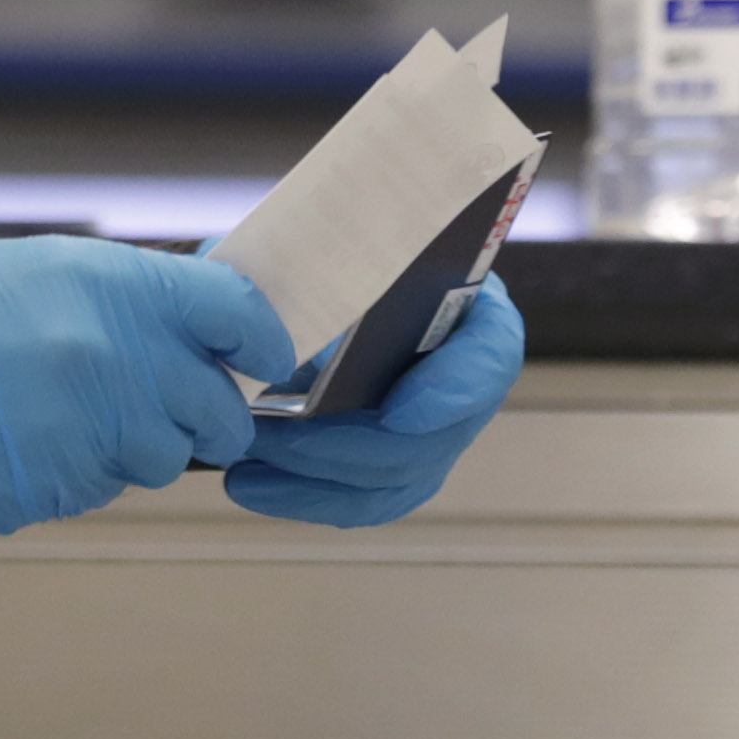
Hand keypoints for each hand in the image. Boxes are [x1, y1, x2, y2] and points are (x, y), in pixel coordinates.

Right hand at [0, 238, 292, 535]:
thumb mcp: (35, 269)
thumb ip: (128, 295)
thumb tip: (207, 316)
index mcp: (110, 289)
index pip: (237, 314)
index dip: (264, 340)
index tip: (269, 356)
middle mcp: (108, 360)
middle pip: (216, 411)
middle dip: (200, 413)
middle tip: (156, 400)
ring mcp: (79, 435)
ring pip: (158, 460)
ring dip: (132, 446)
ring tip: (60, 412)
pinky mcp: (47, 493)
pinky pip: (98, 489)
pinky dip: (77, 472)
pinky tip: (21, 440)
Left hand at [223, 279, 526, 527]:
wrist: (330, 282)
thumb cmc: (342, 253)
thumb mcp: (333, 238)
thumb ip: (303, 255)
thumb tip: (248, 285)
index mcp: (473, 308)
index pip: (491, 354)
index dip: (455, 391)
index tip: (397, 414)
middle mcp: (465, 379)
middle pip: (433, 440)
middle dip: (350, 446)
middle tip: (281, 435)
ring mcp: (436, 433)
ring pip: (393, 482)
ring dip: (318, 479)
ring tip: (247, 459)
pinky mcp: (396, 468)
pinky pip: (362, 501)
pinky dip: (304, 497)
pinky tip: (248, 482)